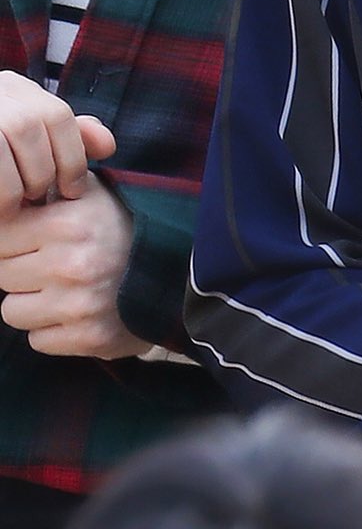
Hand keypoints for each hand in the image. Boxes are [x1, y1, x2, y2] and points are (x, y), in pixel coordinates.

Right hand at [0, 70, 115, 219]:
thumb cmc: (2, 153)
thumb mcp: (30, 136)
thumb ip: (67, 137)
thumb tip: (109, 146)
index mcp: (14, 87)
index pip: (57, 116)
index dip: (72, 158)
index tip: (73, 191)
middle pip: (29, 126)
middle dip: (40, 172)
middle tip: (37, 200)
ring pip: (6, 140)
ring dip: (14, 184)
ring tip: (14, 205)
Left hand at [0, 173, 144, 357]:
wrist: (176, 270)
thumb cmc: (124, 228)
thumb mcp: (92, 194)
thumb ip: (50, 188)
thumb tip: (9, 197)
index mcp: (67, 224)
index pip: (2, 237)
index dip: (15, 239)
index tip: (35, 240)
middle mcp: (70, 265)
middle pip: (3, 275)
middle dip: (22, 270)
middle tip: (53, 264)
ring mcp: (78, 306)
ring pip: (12, 311)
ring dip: (32, 303)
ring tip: (62, 290)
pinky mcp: (87, 338)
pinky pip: (37, 340)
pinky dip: (52, 330)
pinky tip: (75, 313)